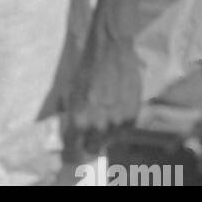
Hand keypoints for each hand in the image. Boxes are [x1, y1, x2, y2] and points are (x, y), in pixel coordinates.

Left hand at [63, 26, 141, 155]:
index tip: (75, 144)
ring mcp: (118, 120)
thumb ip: (68, 117)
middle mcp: (98, 125)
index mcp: (78, 122)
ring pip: (110, 140)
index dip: (73, 149)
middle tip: (90, 131)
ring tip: (105, 118)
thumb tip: (70, 131)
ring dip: (106, 133)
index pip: (73, 151)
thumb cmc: (86, 69)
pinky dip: (121, 125)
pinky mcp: (133, 112)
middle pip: (93, 149)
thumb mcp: (68, 94)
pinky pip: (125, 130)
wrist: (110, 49)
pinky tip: (117, 112)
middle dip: (89, 142)